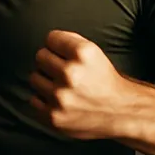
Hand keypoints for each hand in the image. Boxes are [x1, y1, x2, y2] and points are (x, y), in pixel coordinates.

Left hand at [28, 30, 151, 139]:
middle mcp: (71, 73)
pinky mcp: (53, 116)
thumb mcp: (94, 52)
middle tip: (63, 71)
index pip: (50, 38)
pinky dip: (44, 101)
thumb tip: (48, 40)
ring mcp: (60, 97)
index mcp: (82, 53)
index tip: (64, 54)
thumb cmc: (104, 80)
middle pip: (40, 56)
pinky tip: (58, 101)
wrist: (120, 112)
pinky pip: (33, 100)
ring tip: (61, 87)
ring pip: (35, 78)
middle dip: (50, 62)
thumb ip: (70, 40)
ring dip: (46, 81)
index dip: (57, 46)